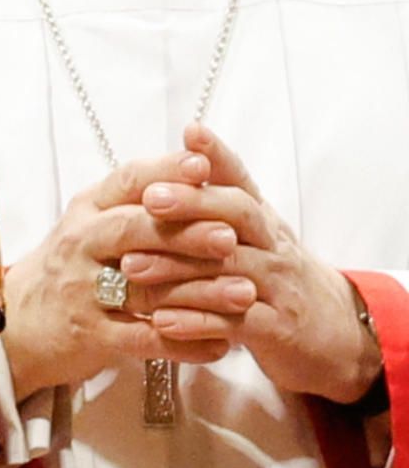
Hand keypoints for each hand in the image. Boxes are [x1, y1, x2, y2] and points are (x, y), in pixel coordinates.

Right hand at [2, 150, 252, 399]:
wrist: (15, 322)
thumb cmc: (70, 268)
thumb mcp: (91, 225)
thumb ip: (136, 201)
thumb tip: (201, 162)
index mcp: (86, 211)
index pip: (126, 182)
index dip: (165, 172)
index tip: (205, 167)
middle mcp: (80, 244)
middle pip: (133, 230)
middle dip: (185, 232)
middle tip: (230, 236)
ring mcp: (82, 290)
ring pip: (146, 288)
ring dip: (199, 292)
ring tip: (245, 295)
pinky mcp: (89, 335)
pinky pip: (144, 339)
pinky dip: (185, 343)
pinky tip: (222, 344)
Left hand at [123, 126, 384, 405]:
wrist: (336, 335)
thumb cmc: (275, 276)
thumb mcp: (255, 234)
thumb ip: (221, 196)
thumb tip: (187, 136)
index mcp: (261, 220)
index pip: (242, 180)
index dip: (219, 155)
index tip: (192, 132)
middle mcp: (273, 247)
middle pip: (239, 215)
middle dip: (194, 203)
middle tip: (149, 199)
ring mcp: (278, 288)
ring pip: (229, 269)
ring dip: (177, 267)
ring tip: (130, 266)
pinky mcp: (277, 330)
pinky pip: (235, 323)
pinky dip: (197, 321)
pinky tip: (161, 320)